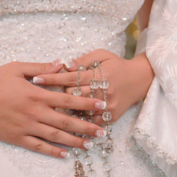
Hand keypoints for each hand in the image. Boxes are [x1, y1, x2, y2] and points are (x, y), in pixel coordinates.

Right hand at [0, 61, 108, 157]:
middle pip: (67, 122)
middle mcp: (35, 112)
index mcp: (37, 94)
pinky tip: (64, 155)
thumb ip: (41, 68)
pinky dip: (52, 151)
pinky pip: (38, 146)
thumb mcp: (18, 68)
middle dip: (87, 127)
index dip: (87, 104)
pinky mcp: (15, 137)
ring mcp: (26, 126)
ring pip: (55, 136)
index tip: (102, 106)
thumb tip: (61, 63)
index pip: (68, 100)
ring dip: (74, 142)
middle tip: (103, 132)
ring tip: (89, 146)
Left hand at [33, 49, 153, 120]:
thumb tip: (65, 65)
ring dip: (65, 110)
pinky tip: (69, 120)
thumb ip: (83, 60)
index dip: (52, 78)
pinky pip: (90, 121)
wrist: (140, 80)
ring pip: (80, 111)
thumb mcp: (102, 55)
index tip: (36, 80)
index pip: (71, 77)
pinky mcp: (111, 116)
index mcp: (101, 74)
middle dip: (57, 94)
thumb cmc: (117, 65)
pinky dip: (79, 120)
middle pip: (73, 95)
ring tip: (50, 112)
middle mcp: (104, 91)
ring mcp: (108, 105)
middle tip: (44, 95)